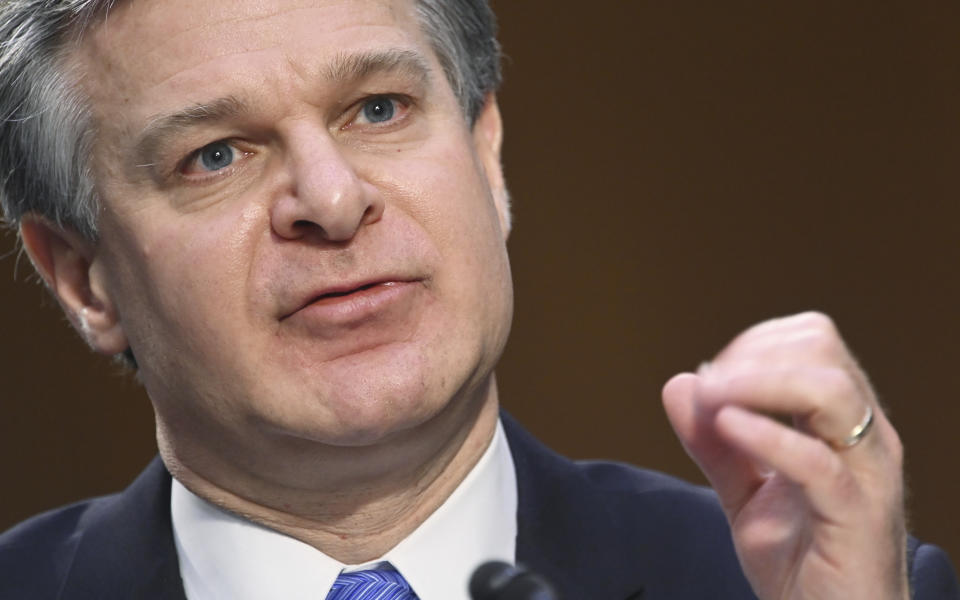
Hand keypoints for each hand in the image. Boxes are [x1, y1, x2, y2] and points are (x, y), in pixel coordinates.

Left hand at [662, 312, 907, 599]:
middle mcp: (863, 435)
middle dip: (752, 355)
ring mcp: (865, 472)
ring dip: (758, 382)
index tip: (709, 378)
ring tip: (714, 400)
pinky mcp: (856, 514)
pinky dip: (766, 435)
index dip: (752, 345)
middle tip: (709, 388)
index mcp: (841, 421)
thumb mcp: (744, 493)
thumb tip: (679, 383)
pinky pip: (816, 461)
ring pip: (829, 391)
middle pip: (821, 347)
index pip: (810, 339)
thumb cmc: (801, 559)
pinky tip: (728, 427)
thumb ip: (712, 442)